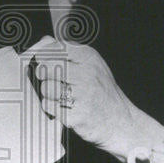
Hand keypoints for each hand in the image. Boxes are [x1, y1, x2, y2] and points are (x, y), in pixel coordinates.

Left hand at [27, 36, 163, 160]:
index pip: (56, 48)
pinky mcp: (77, 115)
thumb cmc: (103, 92)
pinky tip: (63, 107)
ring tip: (59, 95)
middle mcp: (87, 75)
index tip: (43, 60)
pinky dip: (52, 108)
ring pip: (47, 88)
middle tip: (48, 78)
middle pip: (48, 67)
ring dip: (48, 93)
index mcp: (90, 59)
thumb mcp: (92, 64)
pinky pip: (50, 107)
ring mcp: (83, 96)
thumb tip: (45, 41)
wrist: (120, 121)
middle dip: (43, 74)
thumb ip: (69, 52)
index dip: (45, 54)